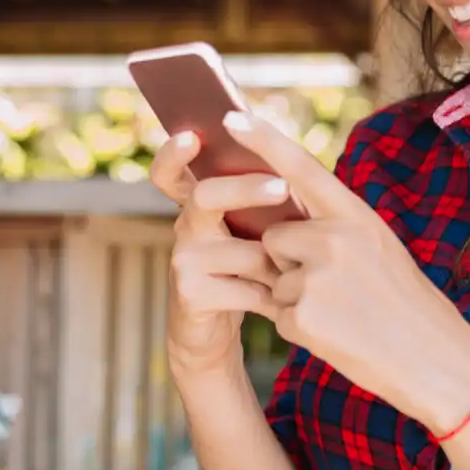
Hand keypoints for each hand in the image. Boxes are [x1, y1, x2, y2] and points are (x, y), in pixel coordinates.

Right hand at [147, 129, 293, 379]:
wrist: (216, 334)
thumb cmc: (244, 273)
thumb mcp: (250, 234)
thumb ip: (259, 203)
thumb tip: (291, 172)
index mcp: (198, 205)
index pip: (171, 171)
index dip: (174, 153)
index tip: (192, 136)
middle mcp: (185, 227)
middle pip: (205, 196)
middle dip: (245, 188)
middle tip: (282, 187)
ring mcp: (183, 261)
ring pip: (241, 249)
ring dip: (276, 263)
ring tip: (298, 272)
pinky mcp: (190, 295)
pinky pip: (244, 287)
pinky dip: (270, 295)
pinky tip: (280, 303)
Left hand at [219, 111, 469, 433]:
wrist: (438, 361)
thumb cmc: (407, 305)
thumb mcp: (378, 248)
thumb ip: (334, 228)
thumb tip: (282, 225)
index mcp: (356, 216)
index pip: (300, 168)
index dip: (263, 140)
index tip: (231, 116)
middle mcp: (334, 239)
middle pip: (275, 236)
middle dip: (290, 261)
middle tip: (339, 290)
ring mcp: (316, 277)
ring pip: (273, 277)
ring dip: (294, 297)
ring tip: (342, 314)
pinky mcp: (301, 316)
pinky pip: (276, 314)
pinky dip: (299, 328)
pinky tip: (336, 335)